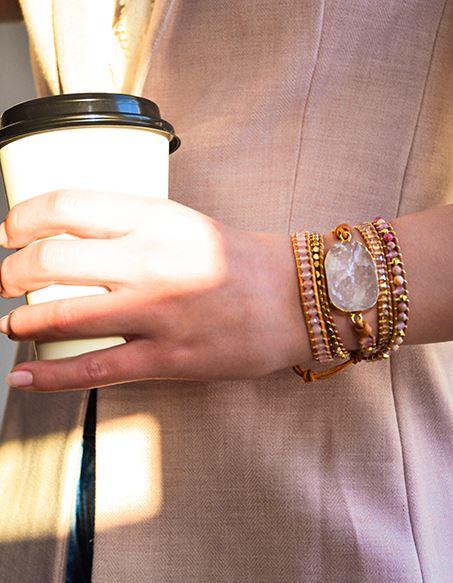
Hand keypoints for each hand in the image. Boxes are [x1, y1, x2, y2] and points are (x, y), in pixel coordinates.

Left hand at [0, 190, 310, 390]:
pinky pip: (94, 368)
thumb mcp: (184, 222)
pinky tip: (22, 377)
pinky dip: (49, 376)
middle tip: (5, 281)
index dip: (21, 218)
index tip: (8, 231)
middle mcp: (150, 258)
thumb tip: (70, 239)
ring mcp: (157, 311)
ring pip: (61, 315)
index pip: (66, 205)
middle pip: (51, 260)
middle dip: (11, 274)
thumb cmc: (239, 259)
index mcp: (155, 217)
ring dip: (21, 323)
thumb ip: (131, 226)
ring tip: (12, 326)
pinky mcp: (168, 358)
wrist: (295, 299)